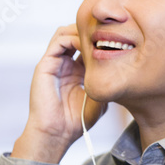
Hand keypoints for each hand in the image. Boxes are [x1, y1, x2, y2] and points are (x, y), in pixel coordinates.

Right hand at [12, 25, 106, 162]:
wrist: (57, 133)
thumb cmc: (76, 121)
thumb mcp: (99, 99)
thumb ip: (105, 82)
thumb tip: (119, 67)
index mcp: (75, 71)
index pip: (85, 46)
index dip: (99, 40)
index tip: (115, 40)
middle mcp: (63, 64)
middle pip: (75, 34)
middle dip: (90, 31)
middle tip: (106, 33)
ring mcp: (54, 63)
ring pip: (65, 32)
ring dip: (81, 31)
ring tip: (96, 38)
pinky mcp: (45, 64)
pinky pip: (58, 40)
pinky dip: (72, 37)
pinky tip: (85, 45)